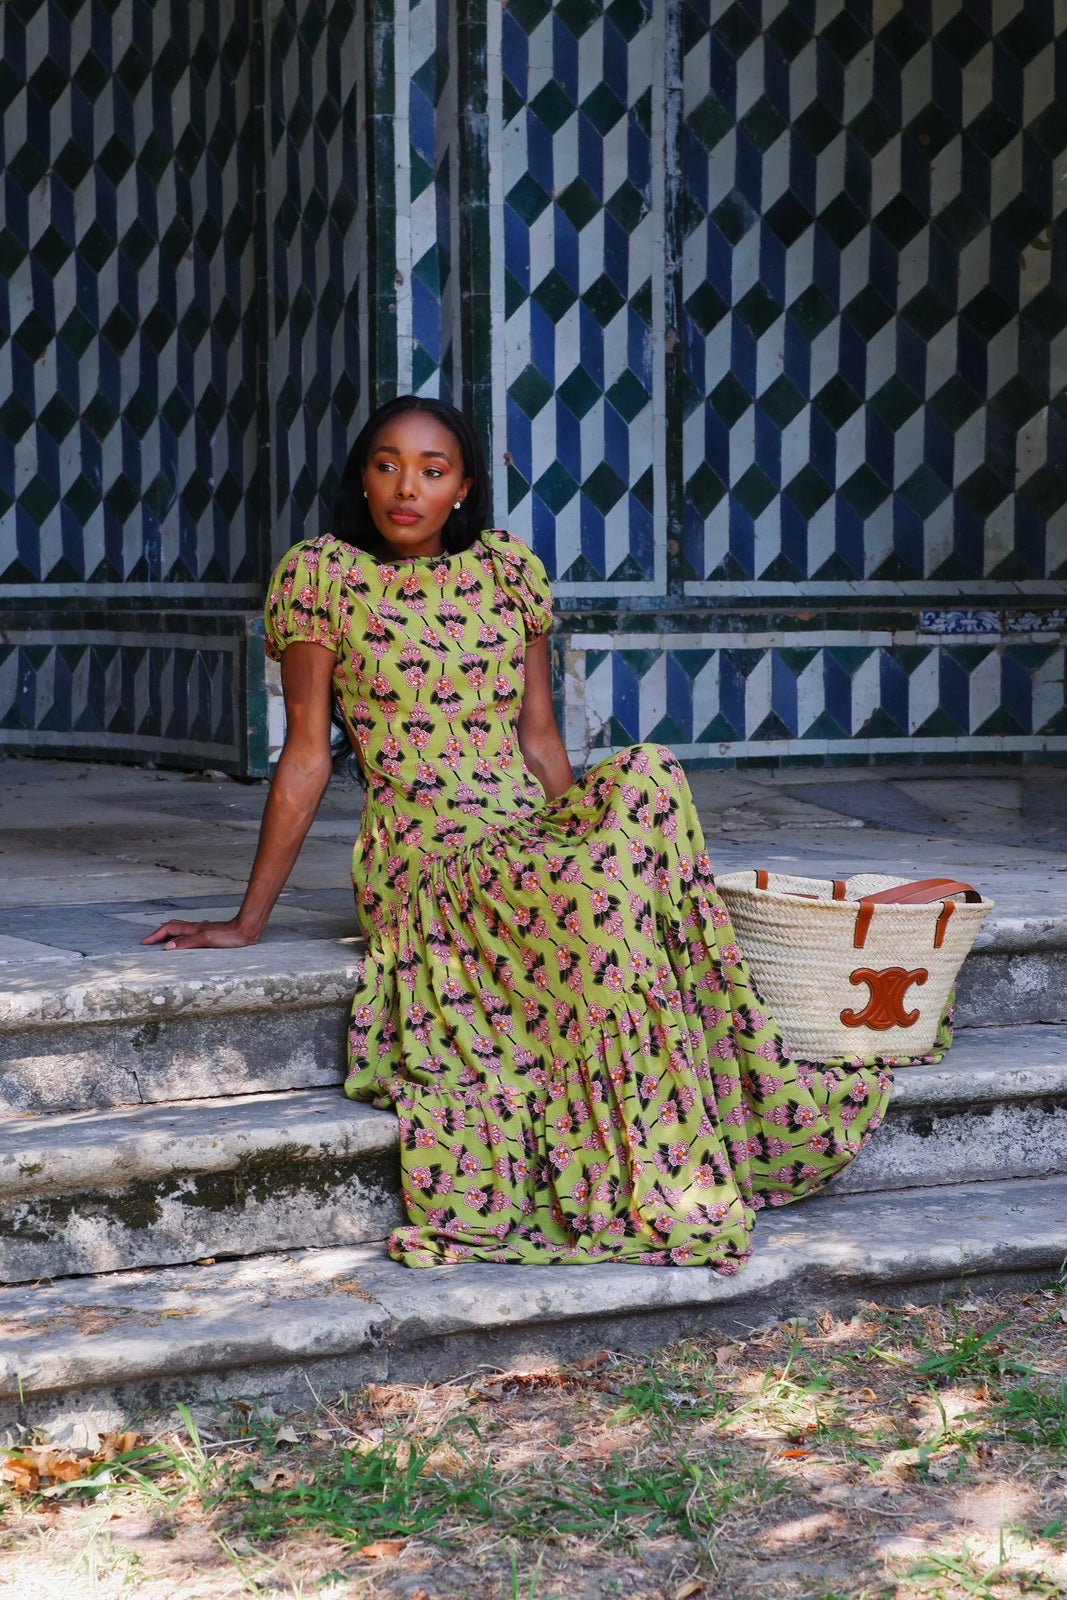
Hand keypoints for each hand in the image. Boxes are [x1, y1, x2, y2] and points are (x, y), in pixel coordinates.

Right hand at [141, 918, 259, 950]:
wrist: (247, 931)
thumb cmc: (230, 936)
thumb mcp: (207, 940)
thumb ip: (187, 942)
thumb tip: (168, 947)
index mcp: (193, 929)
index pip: (168, 929)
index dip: (155, 935)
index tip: (144, 942)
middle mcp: (196, 928)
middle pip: (172, 927)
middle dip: (158, 934)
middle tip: (149, 942)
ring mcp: (203, 930)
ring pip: (180, 930)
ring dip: (169, 935)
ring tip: (161, 942)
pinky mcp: (210, 935)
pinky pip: (189, 935)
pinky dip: (180, 938)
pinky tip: (184, 943)